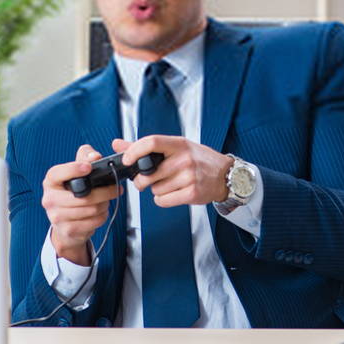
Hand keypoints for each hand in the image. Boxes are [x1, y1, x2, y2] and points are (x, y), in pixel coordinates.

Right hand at [41, 145, 121, 264]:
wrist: (64, 224)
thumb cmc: (71, 194)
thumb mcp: (76, 172)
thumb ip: (85, 158)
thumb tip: (95, 156)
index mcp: (50, 182)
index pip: (57, 173)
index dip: (73, 169)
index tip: (89, 167)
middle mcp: (50, 199)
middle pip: (83, 196)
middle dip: (104, 192)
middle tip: (115, 188)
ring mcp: (57, 217)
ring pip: (92, 209)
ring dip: (105, 204)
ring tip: (106, 200)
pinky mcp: (68, 230)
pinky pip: (94, 221)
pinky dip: (102, 216)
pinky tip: (101, 212)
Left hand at [115, 136, 231, 206]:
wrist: (225, 175)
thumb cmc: (199, 159)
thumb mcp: (176, 147)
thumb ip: (146, 147)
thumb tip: (117, 144)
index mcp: (179, 144)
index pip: (152, 142)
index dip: (134, 151)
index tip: (126, 160)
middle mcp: (184, 159)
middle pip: (148, 173)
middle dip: (142, 180)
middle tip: (147, 179)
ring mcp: (189, 177)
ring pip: (155, 189)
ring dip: (157, 190)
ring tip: (171, 184)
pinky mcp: (191, 193)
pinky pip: (162, 200)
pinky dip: (163, 200)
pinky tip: (174, 193)